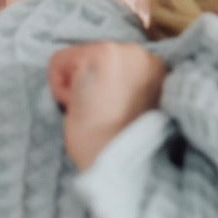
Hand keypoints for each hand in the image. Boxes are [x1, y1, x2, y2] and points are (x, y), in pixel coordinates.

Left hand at [47, 42, 167, 170]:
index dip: (101, 91)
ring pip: (76, 59)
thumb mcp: (136, 111)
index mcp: (157, 72)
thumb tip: (101, 84)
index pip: (112, 67)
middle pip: (93, 58)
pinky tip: (77, 108)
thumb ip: (127, 89)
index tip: (105, 115)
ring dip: (76, 86)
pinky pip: (59, 61)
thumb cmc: (122, 150)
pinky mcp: (100, 53)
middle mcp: (144, 55)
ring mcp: (124, 51)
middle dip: (90, 85)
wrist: (120, 166)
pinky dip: (59, 87)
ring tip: (92, 114)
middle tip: (100, 117)